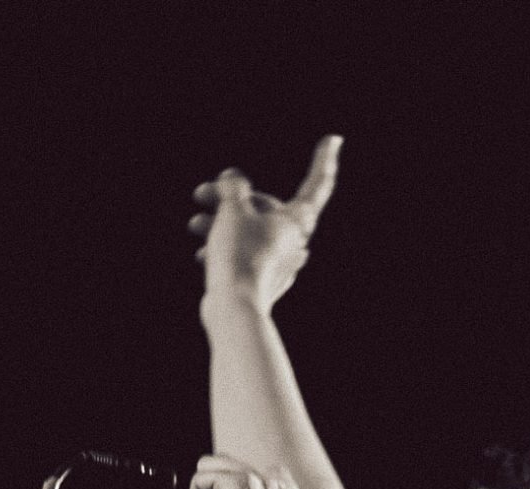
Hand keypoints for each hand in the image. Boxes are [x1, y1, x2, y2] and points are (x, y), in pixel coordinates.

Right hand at [189, 136, 341, 315]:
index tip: (335, 139)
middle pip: (264, 208)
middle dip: (230, 198)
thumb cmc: (238, 255)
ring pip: (249, 232)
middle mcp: (292, 244)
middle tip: (201, 194)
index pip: (316, 185)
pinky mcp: (261, 282)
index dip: (324, 160)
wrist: (233, 309)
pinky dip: (224, 249)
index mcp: (295, 223)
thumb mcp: (233, 208)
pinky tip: (203, 253)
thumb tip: (233, 179)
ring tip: (195, 225)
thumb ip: (234, 186)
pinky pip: (243, 256)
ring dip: (220, 224)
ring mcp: (278, 265)